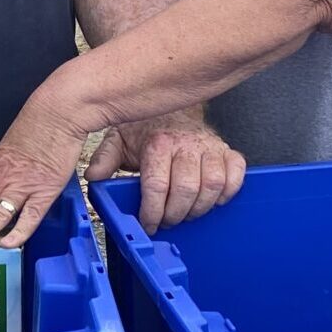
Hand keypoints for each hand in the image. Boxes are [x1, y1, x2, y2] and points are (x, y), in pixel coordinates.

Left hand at [0, 87, 93, 251]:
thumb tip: (6, 181)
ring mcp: (23, 185)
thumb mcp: (13, 145)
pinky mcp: (45, 188)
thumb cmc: (40, 122)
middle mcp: (4, 177)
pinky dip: (19, 231)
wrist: (58, 110)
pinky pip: (30, 215)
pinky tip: (7, 244)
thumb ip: (8, 166)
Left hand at [84, 115, 245, 232]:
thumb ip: (105, 159)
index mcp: (158, 143)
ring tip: (186, 214)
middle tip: (166, 221)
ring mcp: (209, 147)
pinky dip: (229, 191)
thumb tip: (94, 177)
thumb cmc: (146, 129)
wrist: (171, 107)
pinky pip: (237, 173)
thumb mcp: (119, 140)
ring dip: (200, 208)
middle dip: (174, 214)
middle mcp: (186, 144)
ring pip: (213, 185)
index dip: (152, 212)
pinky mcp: (226, 150)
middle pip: (186, 190)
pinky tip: (214, 199)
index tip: (148, 224)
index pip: (157, 186)